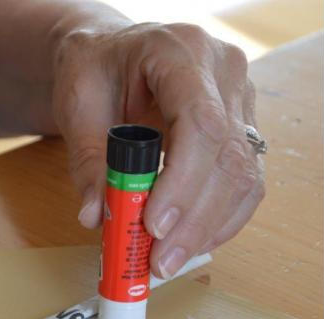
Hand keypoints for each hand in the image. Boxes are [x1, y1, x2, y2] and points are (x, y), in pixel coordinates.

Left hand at [52, 22, 264, 277]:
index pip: (201, 121)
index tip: (155, 226)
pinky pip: (245, 182)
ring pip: (244, 175)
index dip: (182, 181)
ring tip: (168, 261)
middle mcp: (223, 71)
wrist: (112, 52)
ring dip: (208, 227)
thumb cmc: (95, 67)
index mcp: (181, 51)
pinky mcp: (241, 128)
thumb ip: (88, 158)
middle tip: (159, 261)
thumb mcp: (77, 102)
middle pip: (228, 155)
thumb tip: (96, 215)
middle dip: (194, 219)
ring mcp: (240, 99)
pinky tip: (191, 243)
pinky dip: (219, 219)